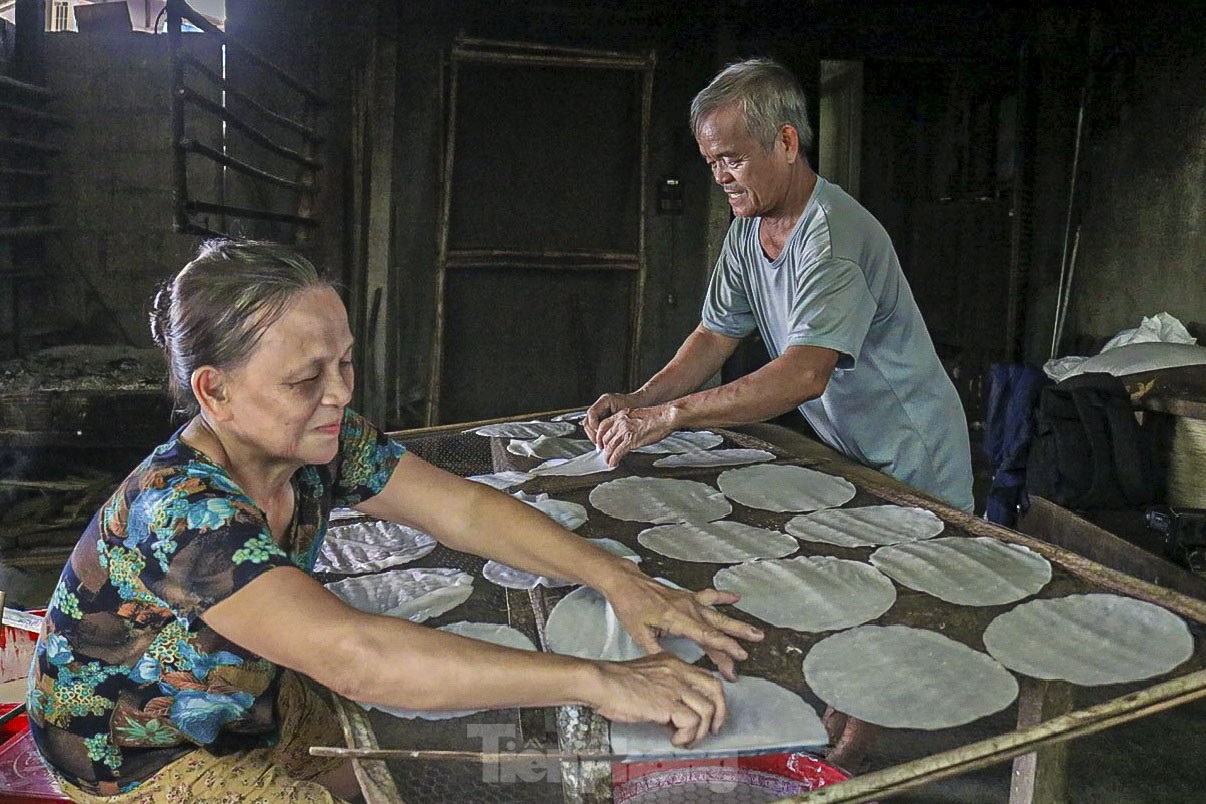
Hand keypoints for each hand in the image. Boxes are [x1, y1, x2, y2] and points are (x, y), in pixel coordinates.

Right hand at [583, 391, 644, 441]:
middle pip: (588, 420)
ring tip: (601, 444)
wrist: (643, 402)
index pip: (592, 413)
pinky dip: (598, 435)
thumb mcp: (626, 415)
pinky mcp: (604, 417)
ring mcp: (601, 410)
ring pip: (590, 425)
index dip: (594, 426)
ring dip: (594, 435)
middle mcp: (601, 404)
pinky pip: (596, 427)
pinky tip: (603, 441)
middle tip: (599, 443)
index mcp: (605, 400)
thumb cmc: (638, 406)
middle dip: (592, 433)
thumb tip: (606, 434)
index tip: (600, 435)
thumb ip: (615, 422)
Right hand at [588, 653, 726, 746]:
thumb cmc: (614, 683)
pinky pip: (692, 723)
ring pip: (707, 710)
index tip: (711, 715)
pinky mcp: (668, 703)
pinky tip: (675, 739)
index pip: (706, 677)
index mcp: (673, 663)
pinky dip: (686, 736)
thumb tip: (676, 714)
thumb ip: (665, 687)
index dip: (714, 699)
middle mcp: (678, 672)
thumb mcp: (646, 675)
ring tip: (686, 739)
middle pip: (716, 689)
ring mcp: (674, 687)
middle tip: (712, 730)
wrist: (600, 682)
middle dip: (720, 713)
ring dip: (700, 731)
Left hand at [592, 407, 675, 466]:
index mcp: (621, 415)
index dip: (599, 436)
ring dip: (608, 456)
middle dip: (603, 448)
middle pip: (605, 437)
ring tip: (608, 461)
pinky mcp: (630, 440)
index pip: (603, 426)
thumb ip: (629, 423)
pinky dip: (614, 459)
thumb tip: (627, 433)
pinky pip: (618, 452)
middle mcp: (620, 423)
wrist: (665, 416)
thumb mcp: (637, 416)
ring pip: (610, 446)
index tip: (600, 443)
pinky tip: (613, 463)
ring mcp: (624, 432)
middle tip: (604, 454)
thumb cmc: (656, 416)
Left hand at [603, 566, 762, 681]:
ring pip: (718, 614)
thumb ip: (658, 652)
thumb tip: (674, 667)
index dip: (724, 649)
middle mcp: (687, 608)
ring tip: (755, 632)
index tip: (737, 659)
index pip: (707, 636)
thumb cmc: (630, 606)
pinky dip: (724, 597)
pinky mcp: (687, 596)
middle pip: (717, 627)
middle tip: (749, 653)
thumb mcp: (639, 634)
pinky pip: (709, 596)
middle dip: (736, 641)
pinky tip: (736, 597)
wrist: (625, 583)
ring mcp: (689, 601)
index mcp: (677, 619)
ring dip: (737, 624)